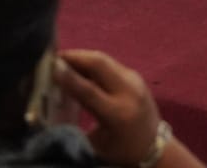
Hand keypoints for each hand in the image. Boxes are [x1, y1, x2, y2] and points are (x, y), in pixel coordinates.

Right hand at [54, 49, 162, 167]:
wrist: (156, 148)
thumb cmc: (121, 151)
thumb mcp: (96, 144)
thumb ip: (75, 127)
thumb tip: (50, 109)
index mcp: (118, 115)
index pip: (89, 90)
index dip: (69, 77)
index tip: (51, 68)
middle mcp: (128, 93)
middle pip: (99, 64)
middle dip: (75, 57)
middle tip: (54, 58)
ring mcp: (134, 81)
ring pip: (104, 59)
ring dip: (82, 57)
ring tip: (64, 60)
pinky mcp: (135, 75)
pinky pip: (110, 63)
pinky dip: (92, 62)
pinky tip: (80, 67)